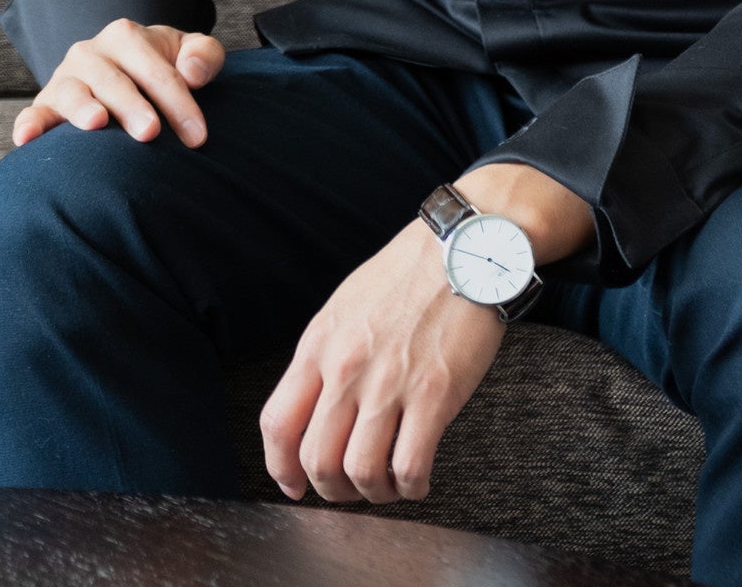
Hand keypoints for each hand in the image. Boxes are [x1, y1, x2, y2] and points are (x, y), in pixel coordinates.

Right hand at [11, 19, 225, 148]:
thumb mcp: (188, 53)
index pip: (157, 71)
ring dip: (83, 107)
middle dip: (133, 105)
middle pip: (115, 80)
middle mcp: (91, 53)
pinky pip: (33, 113)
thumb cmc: (161, 67)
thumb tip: (192, 72)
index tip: (198, 137)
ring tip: (97, 123)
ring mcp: (65, 78)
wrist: (124, 71)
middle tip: (151, 132)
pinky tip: (26, 139)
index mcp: (126, 36)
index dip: (179, 103)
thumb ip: (204, 54)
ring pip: (73, 91)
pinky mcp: (46, 105)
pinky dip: (29, 124)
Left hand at [259, 216, 503, 506]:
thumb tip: (313, 408)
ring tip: (388, 483)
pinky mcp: (434, 395)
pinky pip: (409, 467)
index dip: (281, 467)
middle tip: (350, 487)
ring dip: (372, 493)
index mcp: (320, 344)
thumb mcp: (346, 306)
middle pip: (316, 459)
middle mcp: (347, 367)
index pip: (277, 423)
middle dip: (331, 489)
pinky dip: (411, 488)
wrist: (463, 250)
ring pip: (360, 473)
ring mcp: (389, 383)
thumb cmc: (408, 276)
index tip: (294, 483)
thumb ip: (326, 355)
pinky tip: (417, 479)